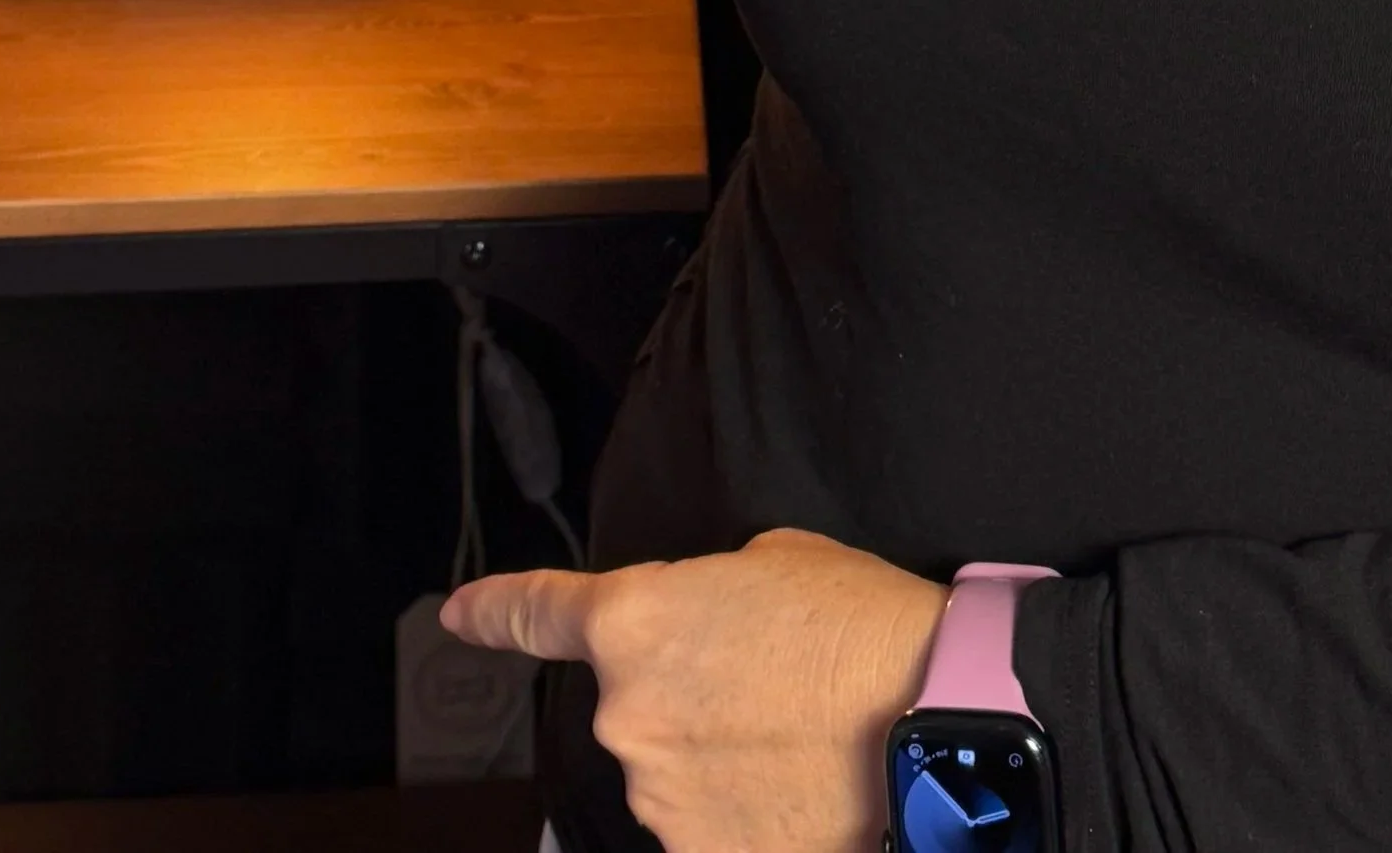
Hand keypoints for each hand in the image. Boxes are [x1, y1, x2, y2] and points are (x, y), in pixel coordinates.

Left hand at [443, 526, 946, 852]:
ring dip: (719, 760)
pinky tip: (801, 792)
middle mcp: (628, 712)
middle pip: (638, 705)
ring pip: (673, 774)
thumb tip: (701, 635)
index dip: (494, 612)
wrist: (931, 717)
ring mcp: (659, 796)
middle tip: (773, 687)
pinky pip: (706, 827)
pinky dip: (743, 813)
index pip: (538, 613)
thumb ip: (706, 598)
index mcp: (636, 619)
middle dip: (689, 699)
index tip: (460, 615)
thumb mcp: (774, 564)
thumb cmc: (860, 623)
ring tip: (801, 740)